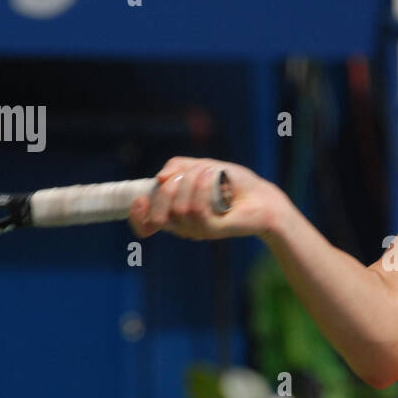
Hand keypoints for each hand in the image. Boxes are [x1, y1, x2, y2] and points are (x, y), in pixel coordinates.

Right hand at [128, 157, 286, 240]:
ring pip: (179, 208)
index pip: (144, 223)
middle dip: (169, 189)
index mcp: (173, 210)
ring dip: (193, 182)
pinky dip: (204, 187)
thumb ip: (177, 167)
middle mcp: (181, 224)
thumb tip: (159, 179)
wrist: (261, 196)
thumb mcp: (200, 166)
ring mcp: (196, 229)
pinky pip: (197, 210)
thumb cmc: (231, 182)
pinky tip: (215, 176)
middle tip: (190, 174)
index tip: (139, 200)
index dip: (136, 214)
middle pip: (157, 214)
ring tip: (210, 173)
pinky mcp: (212, 231)